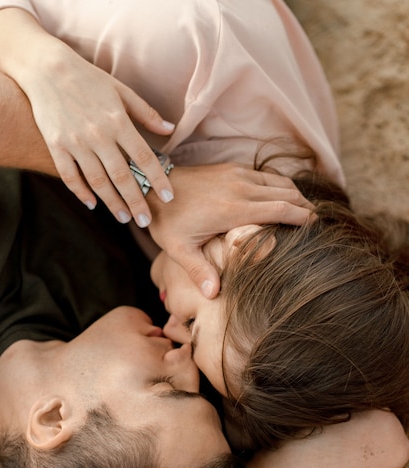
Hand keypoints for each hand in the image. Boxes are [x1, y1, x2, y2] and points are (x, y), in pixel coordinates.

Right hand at [25, 42, 174, 224]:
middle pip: (122, 176)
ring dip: (112, 203)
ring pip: (97, 181)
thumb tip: (170, 130)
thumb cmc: (88, 78)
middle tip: (145, 221)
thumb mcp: (121, 90)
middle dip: (136, 201)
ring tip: (124, 218)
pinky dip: (81, 192)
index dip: (158, 179)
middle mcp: (98, 135)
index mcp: (118, 121)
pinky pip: (69, 176)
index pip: (144, 157)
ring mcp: (75, 142)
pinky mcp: (55, 145)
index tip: (169, 197)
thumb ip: (146, 113)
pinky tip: (92, 204)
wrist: (45, 67)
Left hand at [148, 163, 313, 297]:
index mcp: (233, 209)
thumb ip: (199, 271)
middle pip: (286, 193)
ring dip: (295, 194)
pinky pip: (265, 175)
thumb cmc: (166, 219)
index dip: (302, 216)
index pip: (280, 209)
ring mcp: (237, 174)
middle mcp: (240, 187)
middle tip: (317, 220)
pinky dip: (280, 185)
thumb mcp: (178, 249)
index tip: (316, 225)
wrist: (153, 184)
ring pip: (278, 182)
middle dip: (305, 205)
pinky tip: (281, 196)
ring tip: (305, 209)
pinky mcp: (232, 168)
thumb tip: (213, 296)